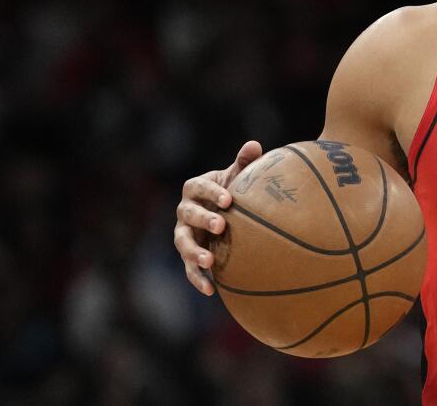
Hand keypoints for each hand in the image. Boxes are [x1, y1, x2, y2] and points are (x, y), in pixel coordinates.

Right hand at [173, 140, 262, 294]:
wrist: (228, 213)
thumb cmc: (234, 190)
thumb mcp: (238, 176)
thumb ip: (245, 162)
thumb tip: (254, 145)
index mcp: (195, 188)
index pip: (198, 186)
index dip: (211, 191)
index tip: (229, 199)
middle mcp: (184, 211)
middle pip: (188, 214)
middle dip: (203, 219)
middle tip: (222, 225)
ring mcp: (184, 234)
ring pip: (182, 243)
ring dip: (193, 252)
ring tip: (209, 261)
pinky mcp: (188, 255)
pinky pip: (189, 268)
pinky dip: (197, 279)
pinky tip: (212, 290)